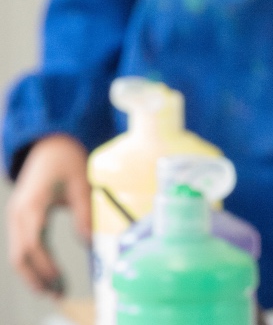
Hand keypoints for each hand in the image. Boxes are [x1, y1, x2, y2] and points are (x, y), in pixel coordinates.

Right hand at [7, 134, 87, 296]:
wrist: (48, 143)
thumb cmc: (67, 160)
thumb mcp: (82, 182)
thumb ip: (85, 213)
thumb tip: (90, 243)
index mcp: (32, 205)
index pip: (34, 245)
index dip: (46, 266)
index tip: (60, 280)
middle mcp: (18, 214)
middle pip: (20, 256)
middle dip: (36, 278)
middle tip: (56, 294)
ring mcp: (17, 216)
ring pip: (18, 254)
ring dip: (33, 274)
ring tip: (53, 290)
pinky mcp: (21, 218)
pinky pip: (23, 245)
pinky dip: (33, 262)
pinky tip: (49, 273)